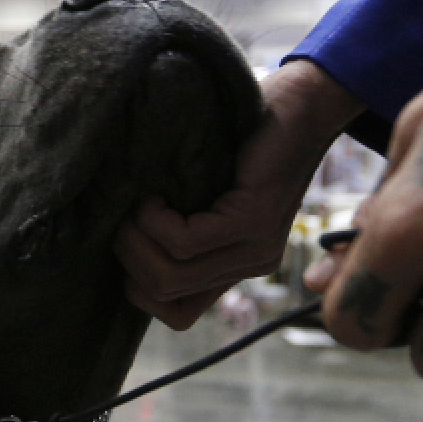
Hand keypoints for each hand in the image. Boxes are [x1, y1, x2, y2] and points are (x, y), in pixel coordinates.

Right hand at [115, 60, 361, 328]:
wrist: (304, 105)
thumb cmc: (242, 140)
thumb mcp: (204, 193)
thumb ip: (180, 223)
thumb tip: (118, 240)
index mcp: (236, 267)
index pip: (178, 316)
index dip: (139, 286)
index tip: (131, 238)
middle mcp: (249, 267)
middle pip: (162, 296)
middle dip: (127, 258)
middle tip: (125, 215)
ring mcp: (255, 249)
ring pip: (168, 276)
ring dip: (135, 238)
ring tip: (138, 202)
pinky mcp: (253, 222)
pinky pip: (184, 242)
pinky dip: (154, 220)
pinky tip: (155, 193)